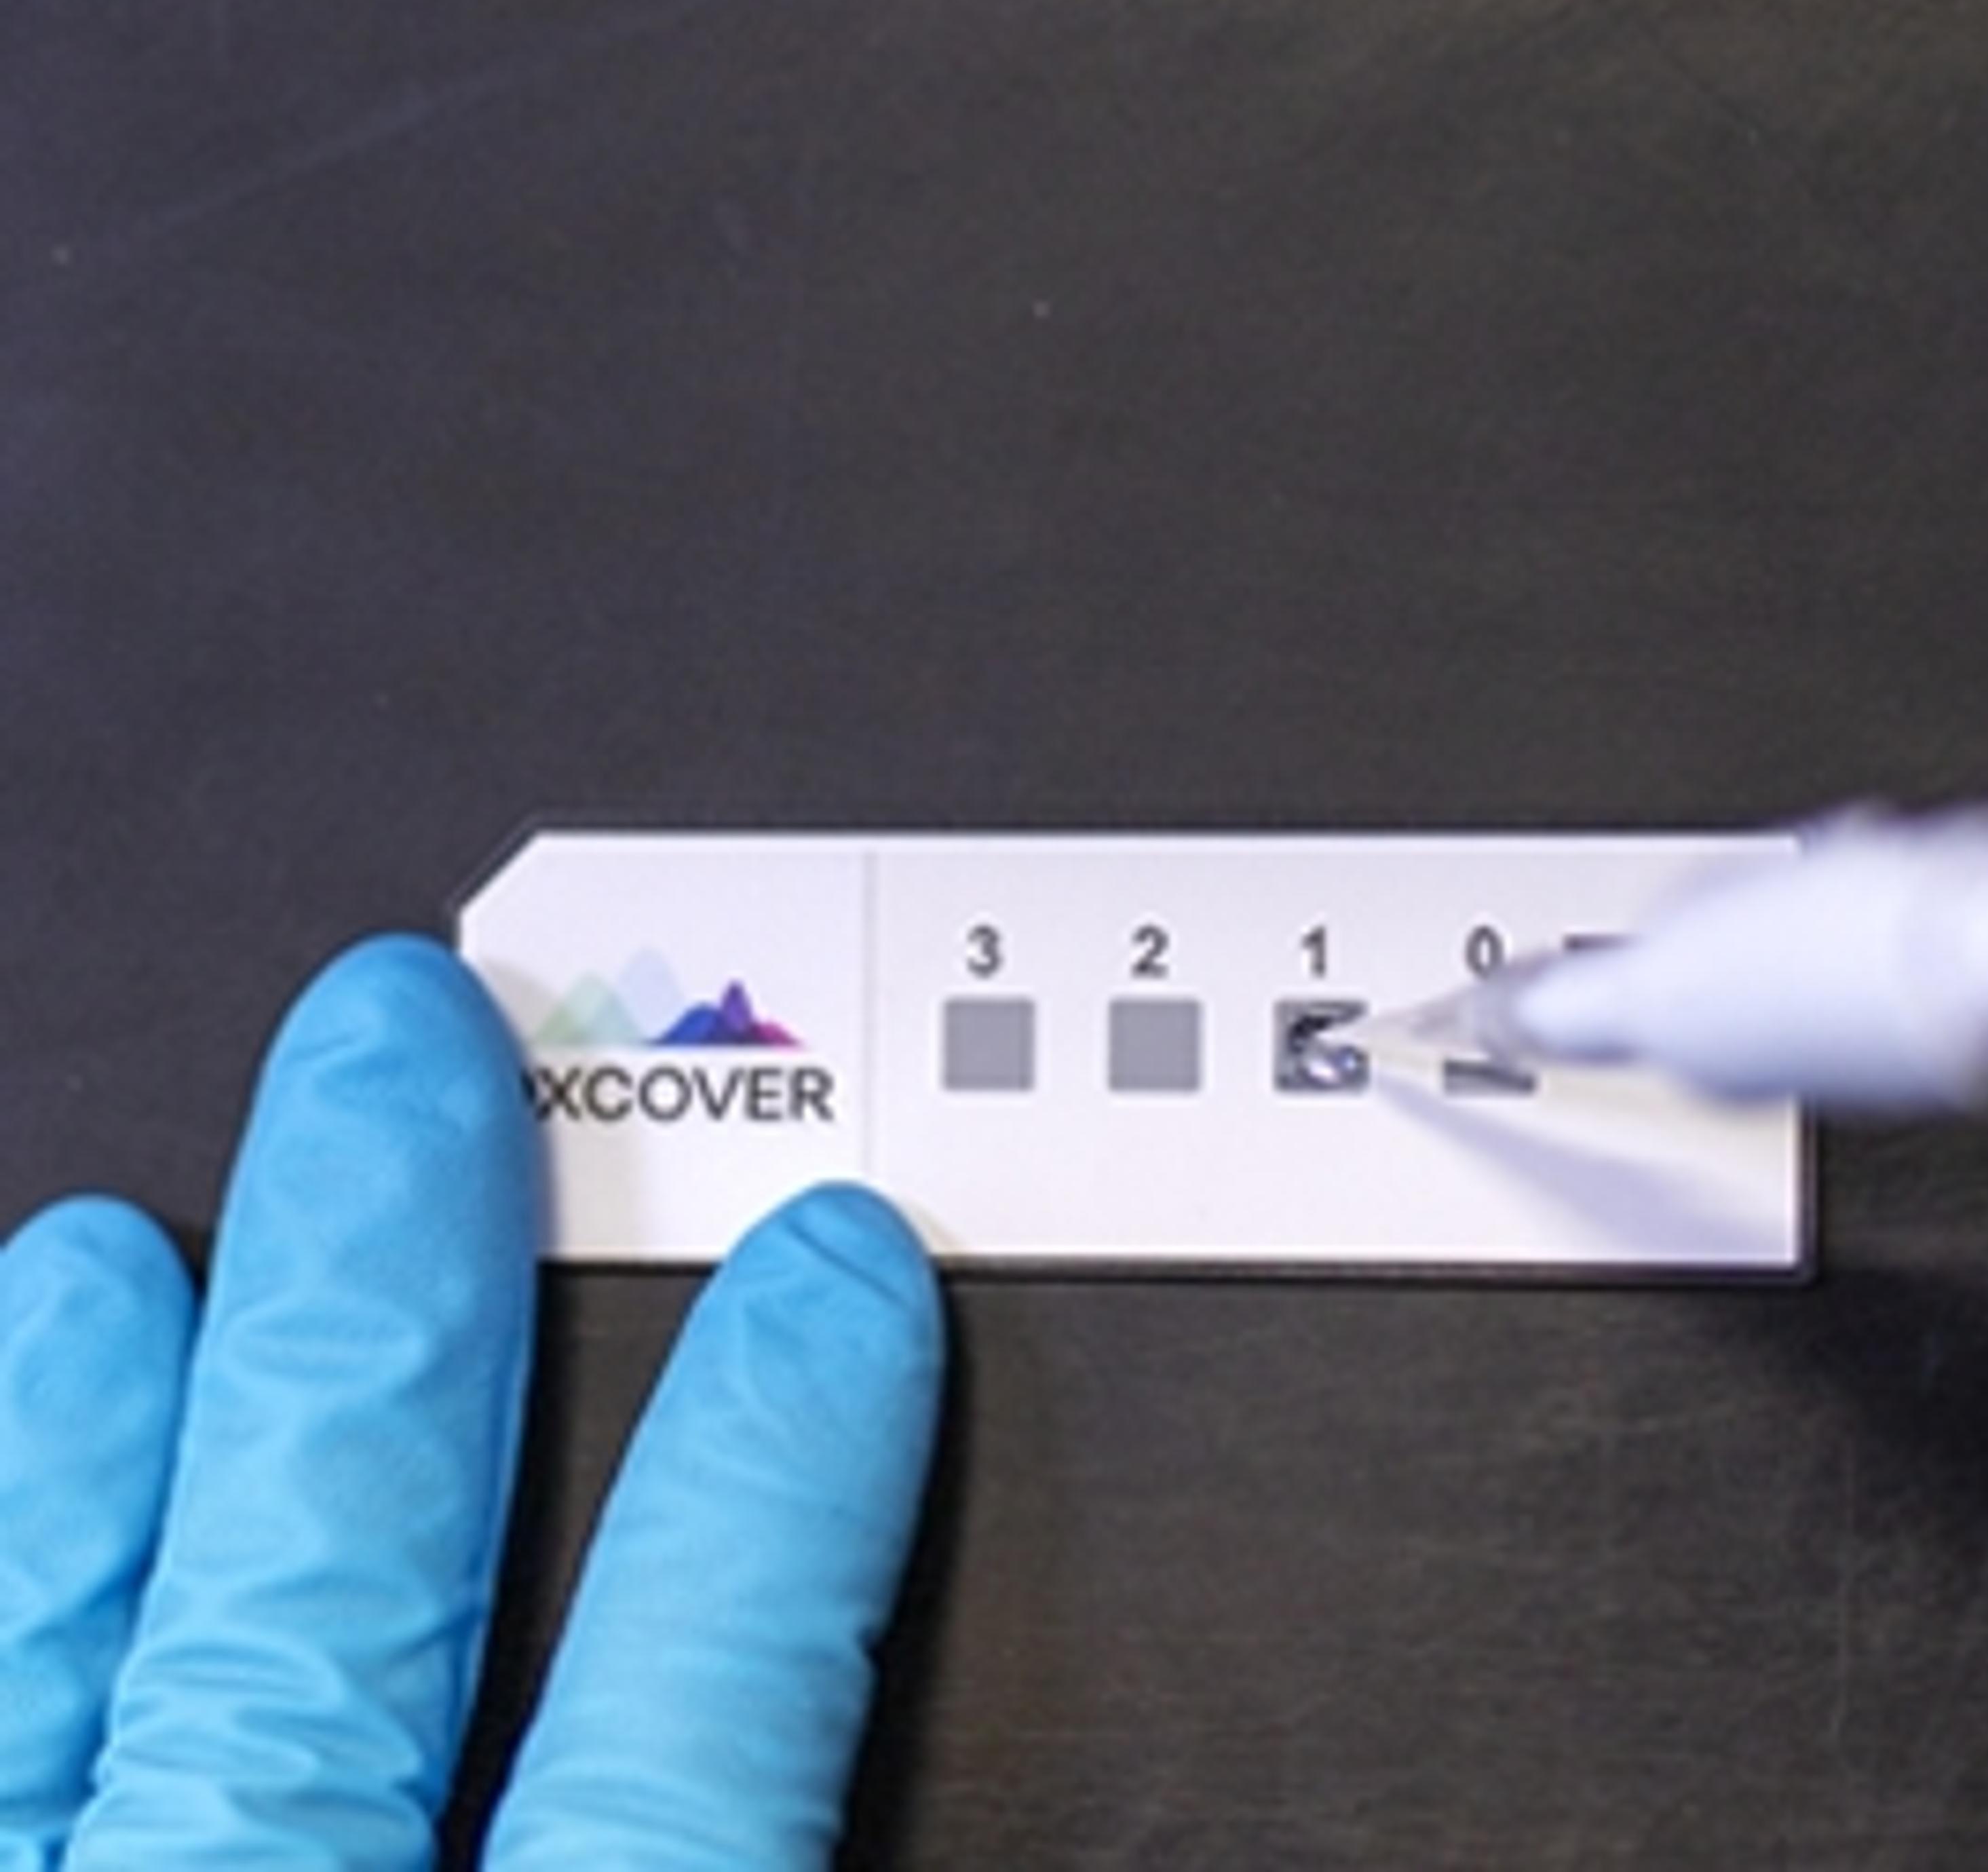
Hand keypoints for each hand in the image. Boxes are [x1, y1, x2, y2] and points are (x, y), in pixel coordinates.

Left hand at [0, 936, 943, 1865]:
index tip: (829, 1284)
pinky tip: (5, 1473)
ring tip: (108, 1251)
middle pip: (354, 1616)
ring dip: (111, 1448)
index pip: (701, 1742)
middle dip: (385, 1309)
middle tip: (406, 1069)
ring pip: (105, 1676)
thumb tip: (1012, 1854)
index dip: (775, 1485)